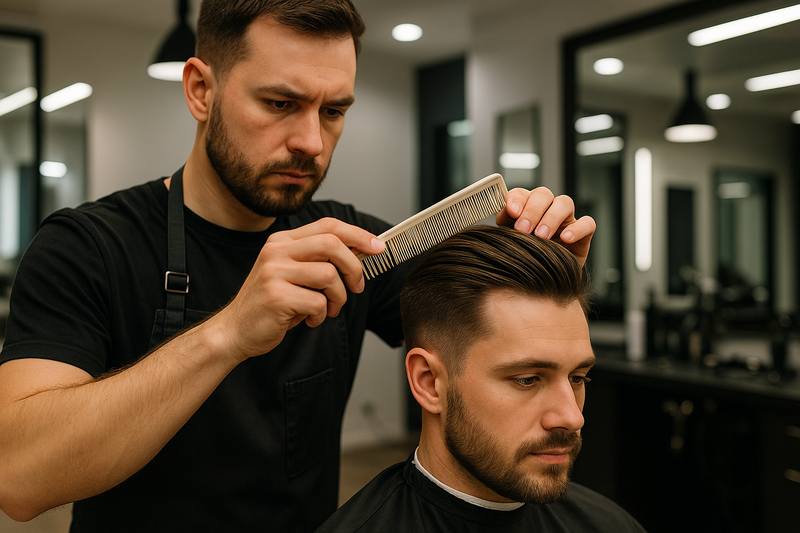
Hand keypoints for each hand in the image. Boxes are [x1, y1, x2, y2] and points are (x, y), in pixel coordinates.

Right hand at [211, 218, 384, 361]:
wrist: (235, 331)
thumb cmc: (270, 304)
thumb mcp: (292, 274)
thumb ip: (318, 260)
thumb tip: (361, 254)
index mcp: (283, 241)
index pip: (328, 226)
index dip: (358, 234)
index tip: (378, 247)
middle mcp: (277, 251)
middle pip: (332, 243)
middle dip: (354, 267)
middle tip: (357, 287)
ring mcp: (274, 273)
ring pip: (329, 275)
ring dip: (338, 298)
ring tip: (328, 309)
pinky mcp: (276, 297)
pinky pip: (318, 302)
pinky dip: (321, 315)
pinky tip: (310, 320)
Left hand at [496, 187, 595, 266]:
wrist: (544, 284)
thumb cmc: (525, 262)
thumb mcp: (511, 247)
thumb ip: (503, 234)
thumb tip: (491, 229)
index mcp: (525, 209)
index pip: (521, 194)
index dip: (516, 199)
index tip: (511, 212)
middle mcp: (546, 210)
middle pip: (542, 194)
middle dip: (532, 210)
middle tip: (523, 229)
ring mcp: (566, 220)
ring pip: (564, 203)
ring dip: (551, 217)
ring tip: (542, 236)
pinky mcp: (583, 233)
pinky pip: (587, 223)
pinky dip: (577, 228)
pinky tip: (566, 239)